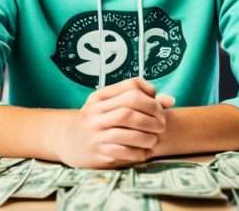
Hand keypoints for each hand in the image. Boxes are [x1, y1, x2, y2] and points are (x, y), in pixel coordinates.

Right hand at [52, 77, 174, 168]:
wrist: (68, 141)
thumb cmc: (98, 121)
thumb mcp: (112, 106)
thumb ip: (141, 101)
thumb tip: (170, 100)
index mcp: (101, 96)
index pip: (131, 86)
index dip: (150, 94)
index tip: (158, 106)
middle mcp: (96, 112)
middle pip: (131, 107)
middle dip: (153, 116)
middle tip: (162, 125)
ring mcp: (95, 132)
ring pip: (127, 130)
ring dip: (147, 136)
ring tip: (154, 139)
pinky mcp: (97, 152)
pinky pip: (122, 151)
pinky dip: (138, 152)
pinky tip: (143, 152)